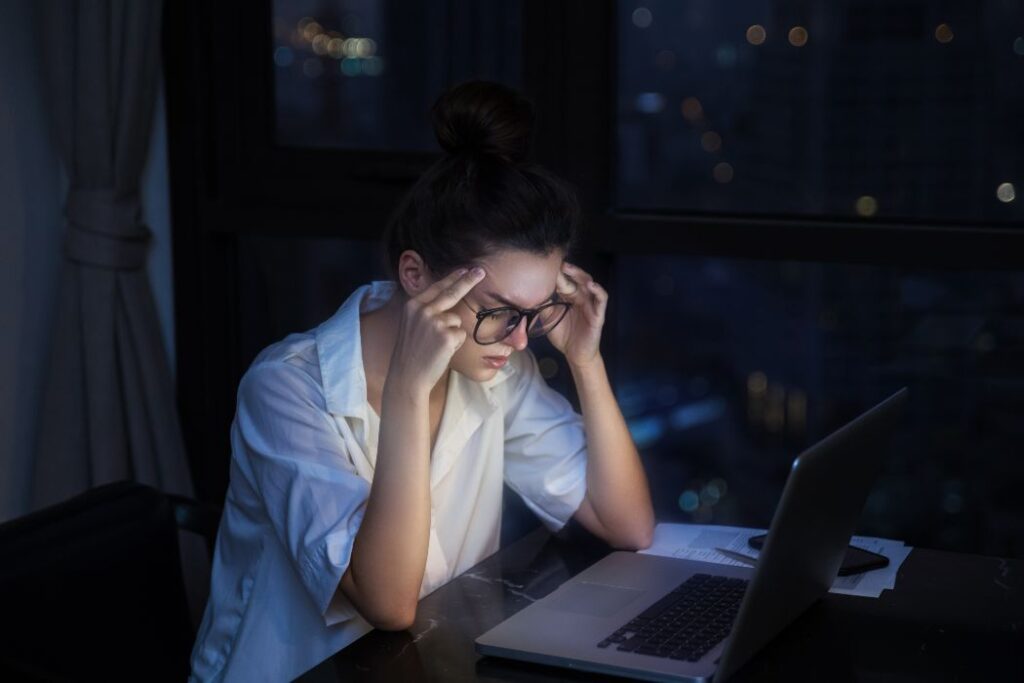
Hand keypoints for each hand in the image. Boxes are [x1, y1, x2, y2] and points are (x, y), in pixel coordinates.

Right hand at [387, 267, 484, 395]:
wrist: (407, 377)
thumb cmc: (411, 354)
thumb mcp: (411, 326)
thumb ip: (425, 312)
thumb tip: (447, 302)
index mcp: (413, 306)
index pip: (436, 287)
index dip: (452, 278)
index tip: (465, 269)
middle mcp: (423, 310)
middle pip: (451, 292)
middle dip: (468, 280)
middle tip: (481, 271)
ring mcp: (435, 322)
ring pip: (457, 320)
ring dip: (453, 333)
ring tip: (437, 346)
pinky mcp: (447, 336)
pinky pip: (461, 335)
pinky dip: (455, 344)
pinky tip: (442, 352)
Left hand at [546, 262, 607, 367]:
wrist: (575, 355)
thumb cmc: (564, 336)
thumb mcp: (549, 318)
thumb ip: (542, 305)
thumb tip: (528, 294)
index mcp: (569, 297)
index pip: (564, 281)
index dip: (557, 273)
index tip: (545, 265)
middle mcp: (581, 297)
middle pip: (577, 278)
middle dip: (568, 270)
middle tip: (557, 263)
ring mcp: (591, 305)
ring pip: (589, 284)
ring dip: (581, 275)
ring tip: (570, 269)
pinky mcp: (598, 314)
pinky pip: (601, 300)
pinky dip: (598, 291)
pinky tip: (591, 285)